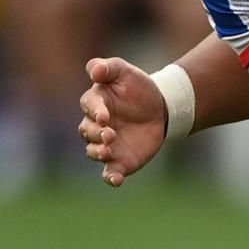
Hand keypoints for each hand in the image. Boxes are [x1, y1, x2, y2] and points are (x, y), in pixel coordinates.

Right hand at [77, 57, 165, 186]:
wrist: (161, 109)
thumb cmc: (138, 88)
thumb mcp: (125, 72)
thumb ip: (109, 68)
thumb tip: (94, 69)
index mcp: (96, 103)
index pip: (89, 106)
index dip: (95, 112)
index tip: (104, 116)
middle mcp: (96, 126)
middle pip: (87, 131)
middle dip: (96, 134)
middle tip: (109, 134)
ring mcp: (105, 144)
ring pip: (93, 152)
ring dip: (98, 153)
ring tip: (107, 151)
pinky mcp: (118, 160)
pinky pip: (109, 172)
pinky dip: (110, 177)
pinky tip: (116, 180)